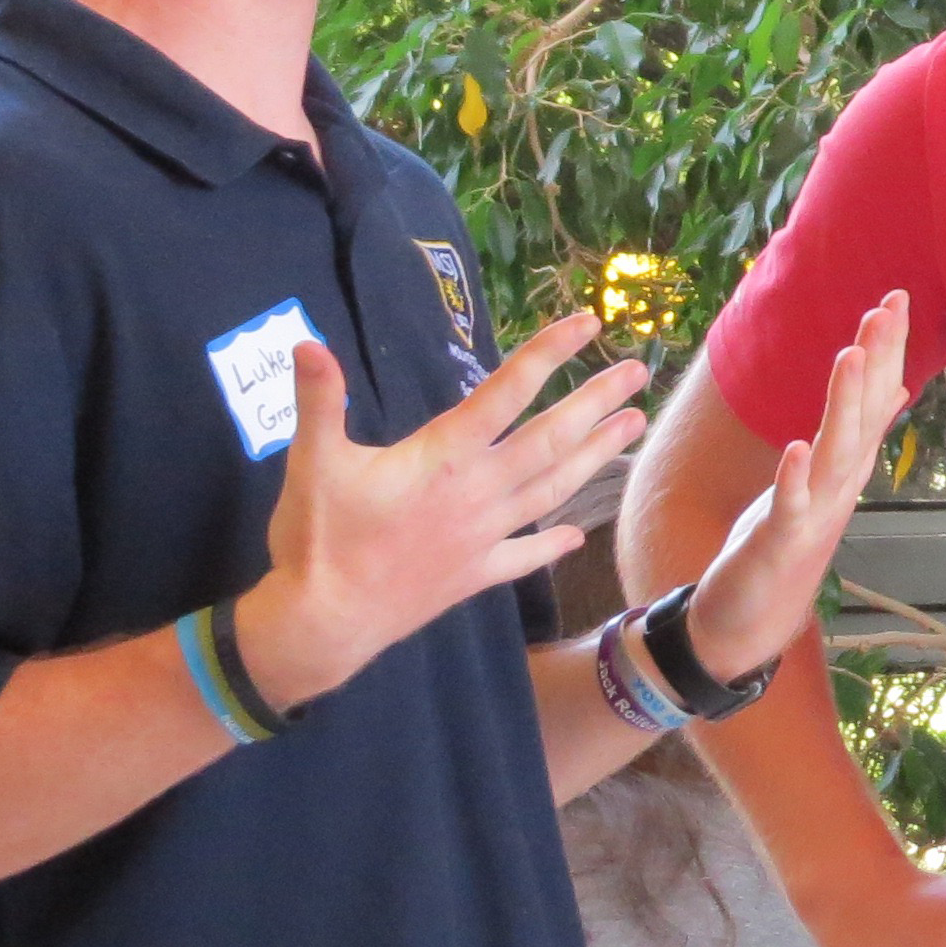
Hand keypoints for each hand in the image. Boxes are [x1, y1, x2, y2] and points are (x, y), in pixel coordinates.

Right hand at [233, 314, 648, 707]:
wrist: (323, 623)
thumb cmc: (318, 539)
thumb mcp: (313, 462)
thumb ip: (318, 400)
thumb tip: (307, 342)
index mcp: (444, 457)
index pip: (507, 393)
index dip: (548, 355)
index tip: (588, 323)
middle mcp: (478, 493)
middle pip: (550, 439)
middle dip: (596, 402)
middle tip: (638, 372)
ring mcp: (483, 537)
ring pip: (552, 490)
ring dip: (595, 457)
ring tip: (632, 429)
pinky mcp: (475, 575)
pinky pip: (525, 556)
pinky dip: (553, 544)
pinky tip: (578, 536)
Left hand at [669, 295, 911, 687]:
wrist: (753, 620)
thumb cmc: (787, 542)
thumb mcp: (827, 478)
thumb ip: (861, 430)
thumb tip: (896, 385)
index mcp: (847, 464)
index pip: (874, 397)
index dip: (886, 349)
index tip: (895, 298)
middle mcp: (840, 484)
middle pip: (864, 416)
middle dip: (876, 362)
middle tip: (887, 309)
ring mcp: (815, 514)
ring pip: (835, 453)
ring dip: (843, 406)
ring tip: (850, 357)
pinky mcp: (781, 543)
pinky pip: (791, 507)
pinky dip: (795, 480)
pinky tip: (797, 450)